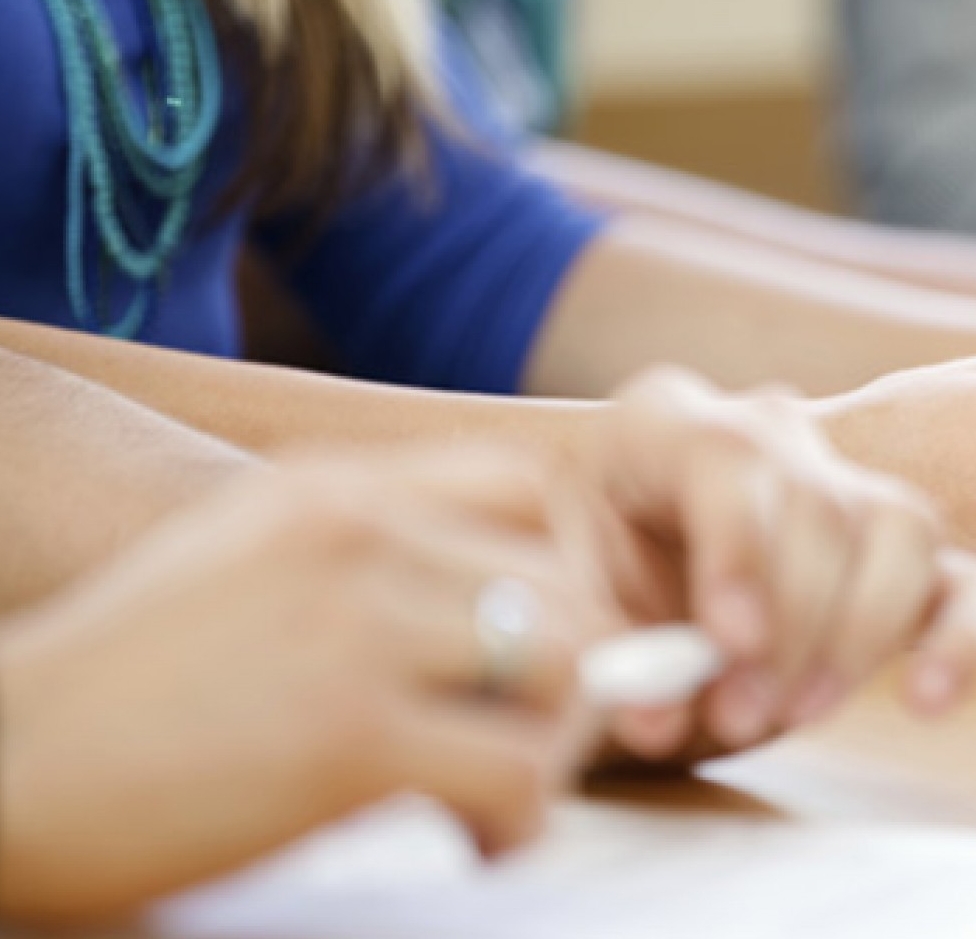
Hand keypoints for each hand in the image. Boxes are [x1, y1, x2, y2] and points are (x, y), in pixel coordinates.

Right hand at [0, 449, 617, 925]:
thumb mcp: (244, 563)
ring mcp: (355, 626)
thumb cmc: (124, 687)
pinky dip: (517, 821)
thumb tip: (507, 614)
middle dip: (565, 679)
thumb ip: (365, 563)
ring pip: (561, 668)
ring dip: (550, 746)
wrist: (5, 768)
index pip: (525, 489)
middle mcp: (356, 533)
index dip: (555, 576)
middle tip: (521, 745)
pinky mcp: (350, 734)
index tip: (526, 653)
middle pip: (562, 586)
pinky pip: (517, 769)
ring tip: (494, 795)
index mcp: (330, 488)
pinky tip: (471, 841)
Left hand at [578, 368, 975, 766]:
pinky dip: (959, 642)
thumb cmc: (583, 585)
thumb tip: (658, 714)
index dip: (738, 547)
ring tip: (799, 714)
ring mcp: (845, 487)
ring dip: (859, 636)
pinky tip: (924, 702)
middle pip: (819, 504)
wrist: (612, 591)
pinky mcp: (904, 560)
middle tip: (743, 714)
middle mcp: (769, 434)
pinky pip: (966, 582)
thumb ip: (605, 657)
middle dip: (791, 623)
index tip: (730, 639)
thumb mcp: (566, 606)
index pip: (728, 456)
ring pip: (901, 528)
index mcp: (665, 424)